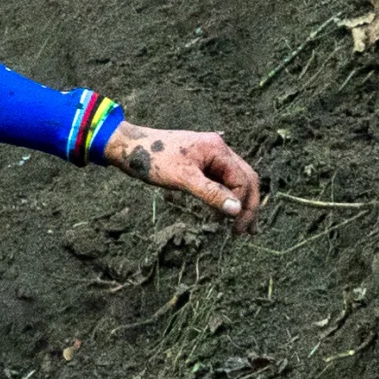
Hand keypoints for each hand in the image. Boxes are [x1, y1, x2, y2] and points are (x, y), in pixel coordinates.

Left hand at [102, 119, 260, 230]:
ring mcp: (210, 156)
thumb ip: (210, 193)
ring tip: (240, 227)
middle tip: (247, 232)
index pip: (242, 179)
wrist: (129, 147)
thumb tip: (236, 210)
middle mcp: (218, 150)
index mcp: (218, 149)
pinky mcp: (200, 163)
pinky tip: (222, 212)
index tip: (234, 228)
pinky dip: (225, 197)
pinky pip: (220, 180)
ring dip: (239, 202)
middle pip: (246, 178)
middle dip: (249, 205)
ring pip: (235, 180)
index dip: (242, 204)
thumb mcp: (182, 178)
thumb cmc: (153, 159)